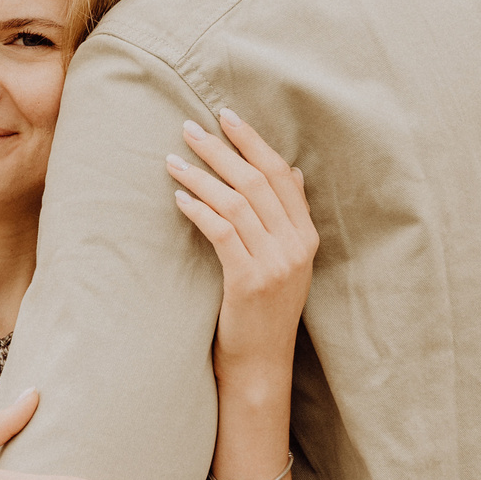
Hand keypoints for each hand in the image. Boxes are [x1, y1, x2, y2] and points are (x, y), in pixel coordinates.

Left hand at [167, 110, 317, 376]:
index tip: (225, 116)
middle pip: (256, 182)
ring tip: (173, 161)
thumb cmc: (264, 310)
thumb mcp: (287, 261)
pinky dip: (198, 209)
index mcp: (306, 235)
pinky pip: (221, 231)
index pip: (280, 174)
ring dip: (201, 176)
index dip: (253, 142)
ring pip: (235, 202)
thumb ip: (290, 217)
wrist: (261, 363)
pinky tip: (179, 198)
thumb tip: (292, 171)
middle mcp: (296, 245)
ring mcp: (275, 263)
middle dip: (221, 150)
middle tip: (189, 128)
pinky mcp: (249, 280)